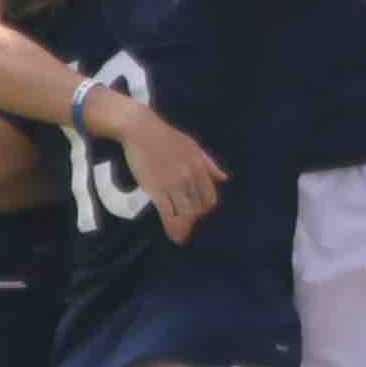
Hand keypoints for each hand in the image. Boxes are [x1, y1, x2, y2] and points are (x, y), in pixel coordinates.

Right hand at [94, 96, 224, 243]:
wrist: (140, 130)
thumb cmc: (167, 137)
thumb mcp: (194, 147)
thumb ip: (210, 165)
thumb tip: (224, 179)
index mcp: (200, 168)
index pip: (210, 198)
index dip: (205, 209)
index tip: (198, 213)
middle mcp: (189, 178)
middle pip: (198, 208)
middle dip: (193, 219)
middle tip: (186, 225)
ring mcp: (173, 185)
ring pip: (184, 214)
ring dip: (183, 228)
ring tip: (180, 236)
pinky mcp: (155, 190)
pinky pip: (167, 213)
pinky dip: (171, 227)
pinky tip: (172, 235)